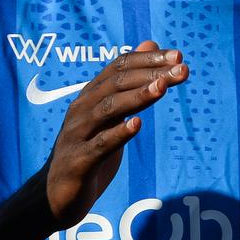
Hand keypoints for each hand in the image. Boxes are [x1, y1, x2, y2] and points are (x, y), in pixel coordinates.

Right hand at [43, 41, 188, 229]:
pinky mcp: (78, 162)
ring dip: (136, 97)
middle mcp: (81, 110)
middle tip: (182, 69)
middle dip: (150, 74)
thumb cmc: (89, 150)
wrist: (57, 194)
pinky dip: (117, 134)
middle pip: (115, 84)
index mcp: (90, 97)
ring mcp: (77, 135)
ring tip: (163, 87)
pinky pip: (99, 145)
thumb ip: (130, 82)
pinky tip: (137, 125)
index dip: (147, 60)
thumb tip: (150, 44)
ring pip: (106, 110)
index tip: (179, 56)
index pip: (118, 68)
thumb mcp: (112, 115)